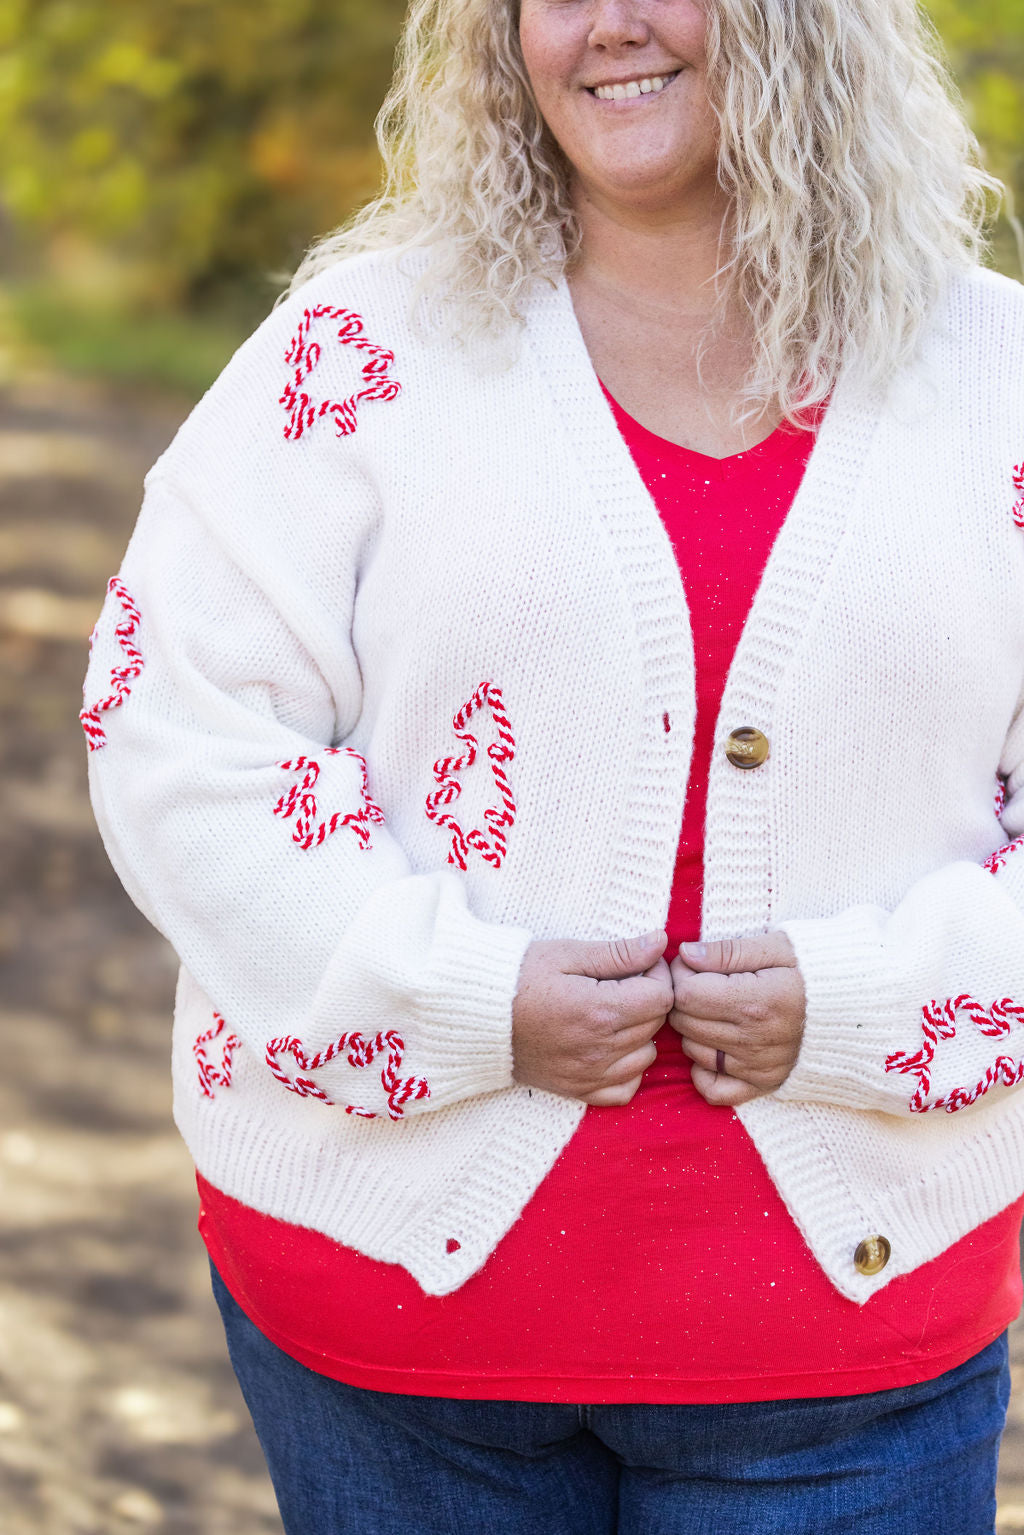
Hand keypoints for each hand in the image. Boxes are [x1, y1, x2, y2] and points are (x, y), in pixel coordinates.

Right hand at [512, 931, 672, 1105]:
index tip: (637, 964)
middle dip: (647, 999)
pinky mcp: (578, 1091)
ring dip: (639, 1033)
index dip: (656, 974)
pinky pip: (626, 1088)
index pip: (662, 996)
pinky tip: (609, 1046)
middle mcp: (599, 1049)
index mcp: (599, 1010)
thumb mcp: (568, 954)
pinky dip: (627, 1069)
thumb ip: (619, 952)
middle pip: (655, 1024)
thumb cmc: (519, 976)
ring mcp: (589, 1074)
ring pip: (646, 1056)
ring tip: (612, 1012)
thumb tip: (660, 942)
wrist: (476, 1014)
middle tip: (622, 982)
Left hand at [668, 932, 805, 1106]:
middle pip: (685, 1022)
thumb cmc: (817, 970)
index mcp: (756, 1001)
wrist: (860, 1009)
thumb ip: (729, 951)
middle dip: (684, 999)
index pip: (687, 994)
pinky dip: (704, 1071)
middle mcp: (754, 1040)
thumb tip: (686, 954)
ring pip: (693, 1051)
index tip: (695, 965)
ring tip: (715, 1009)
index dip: (682, 975)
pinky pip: (714, 1089)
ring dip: (694, 1029)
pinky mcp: (764, 1084)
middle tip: (702, 983)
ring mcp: (758, 1067)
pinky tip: (714, 1047)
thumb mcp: (778, 947)